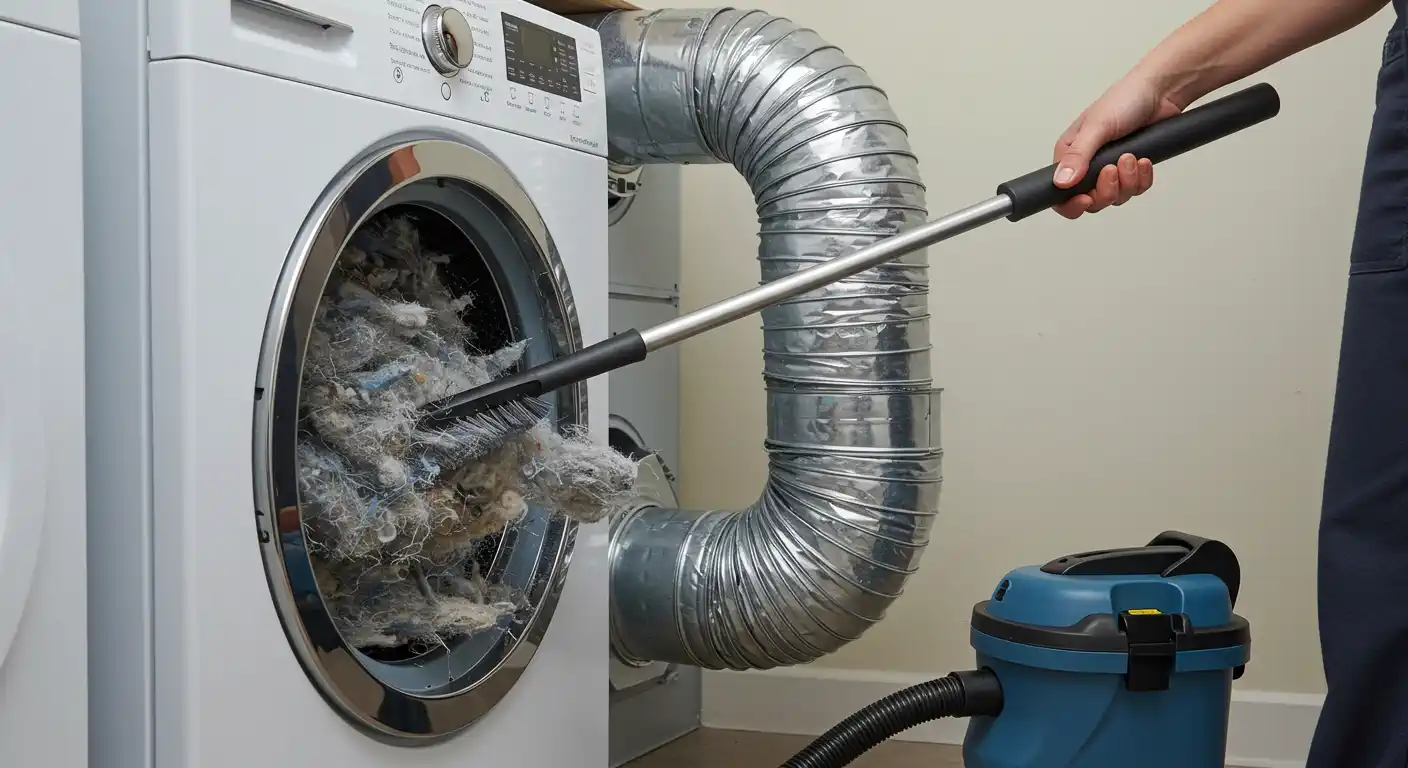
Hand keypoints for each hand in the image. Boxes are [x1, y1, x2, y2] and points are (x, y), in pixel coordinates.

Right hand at [1051, 75, 1184, 218]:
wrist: (1161, 92)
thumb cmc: (1126, 99)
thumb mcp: (1097, 127)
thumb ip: (1078, 156)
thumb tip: (1060, 181)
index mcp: (1070, 155)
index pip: (1060, 194)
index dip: (1071, 204)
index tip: (1085, 199)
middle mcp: (1087, 165)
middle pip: (1091, 201)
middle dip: (1106, 190)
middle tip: (1113, 169)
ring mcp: (1110, 170)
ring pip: (1115, 197)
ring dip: (1127, 181)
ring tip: (1131, 156)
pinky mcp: (1131, 171)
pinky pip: (1135, 190)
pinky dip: (1141, 179)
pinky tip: (1143, 160)